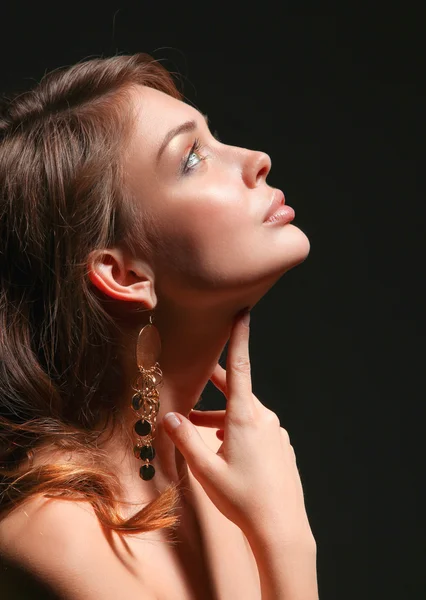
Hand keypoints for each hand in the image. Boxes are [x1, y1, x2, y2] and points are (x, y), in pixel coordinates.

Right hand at [162, 311, 314, 546]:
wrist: (281, 528)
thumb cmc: (242, 498)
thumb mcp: (205, 470)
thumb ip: (184, 440)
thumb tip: (168, 416)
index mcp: (245, 417)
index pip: (239, 367)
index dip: (239, 338)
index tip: (243, 313)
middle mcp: (264, 418)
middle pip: (236, 392)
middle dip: (214, 385)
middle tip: (199, 376)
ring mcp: (276, 433)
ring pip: (244, 413)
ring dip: (222, 416)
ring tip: (200, 428)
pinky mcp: (281, 446)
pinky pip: (257, 429)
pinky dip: (238, 430)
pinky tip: (227, 449)